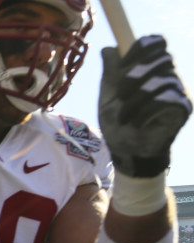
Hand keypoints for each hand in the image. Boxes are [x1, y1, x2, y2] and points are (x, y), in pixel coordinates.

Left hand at [99, 35, 191, 177]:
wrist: (124, 151)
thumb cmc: (117, 121)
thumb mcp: (108, 95)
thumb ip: (110, 72)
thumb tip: (107, 48)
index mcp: (150, 69)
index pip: (157, 43)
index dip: (142, 46)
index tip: (123, 61)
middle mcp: (168, 76)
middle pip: (161, 58)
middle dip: (135, 75)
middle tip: (120, 95)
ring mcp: (178, 91)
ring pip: (161, 80)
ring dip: (136, 99)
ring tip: (124, 116)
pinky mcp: (182, 108)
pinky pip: (166, 99)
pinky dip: (146, 111)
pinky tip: (136, 122)